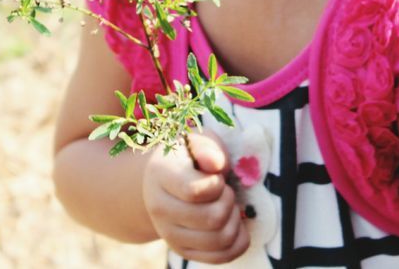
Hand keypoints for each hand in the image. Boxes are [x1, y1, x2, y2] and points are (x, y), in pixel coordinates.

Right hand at [141, 129, 250, 262]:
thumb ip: (207, 148)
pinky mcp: (183, 250)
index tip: (218, 176)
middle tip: (225, 190)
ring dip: (235, 220)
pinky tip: (235, 224)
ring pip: (219, 239)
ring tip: (228, 205)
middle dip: (229, 201)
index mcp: (160, 176)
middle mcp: (159, 209)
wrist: (164, 182)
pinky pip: (220, 256)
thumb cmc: (187, 157)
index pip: (195, 192)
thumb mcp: (196, 141)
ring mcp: (170, 234)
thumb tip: (216, 164)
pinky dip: (238, 241)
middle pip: (212, 219)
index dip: (217, 184)